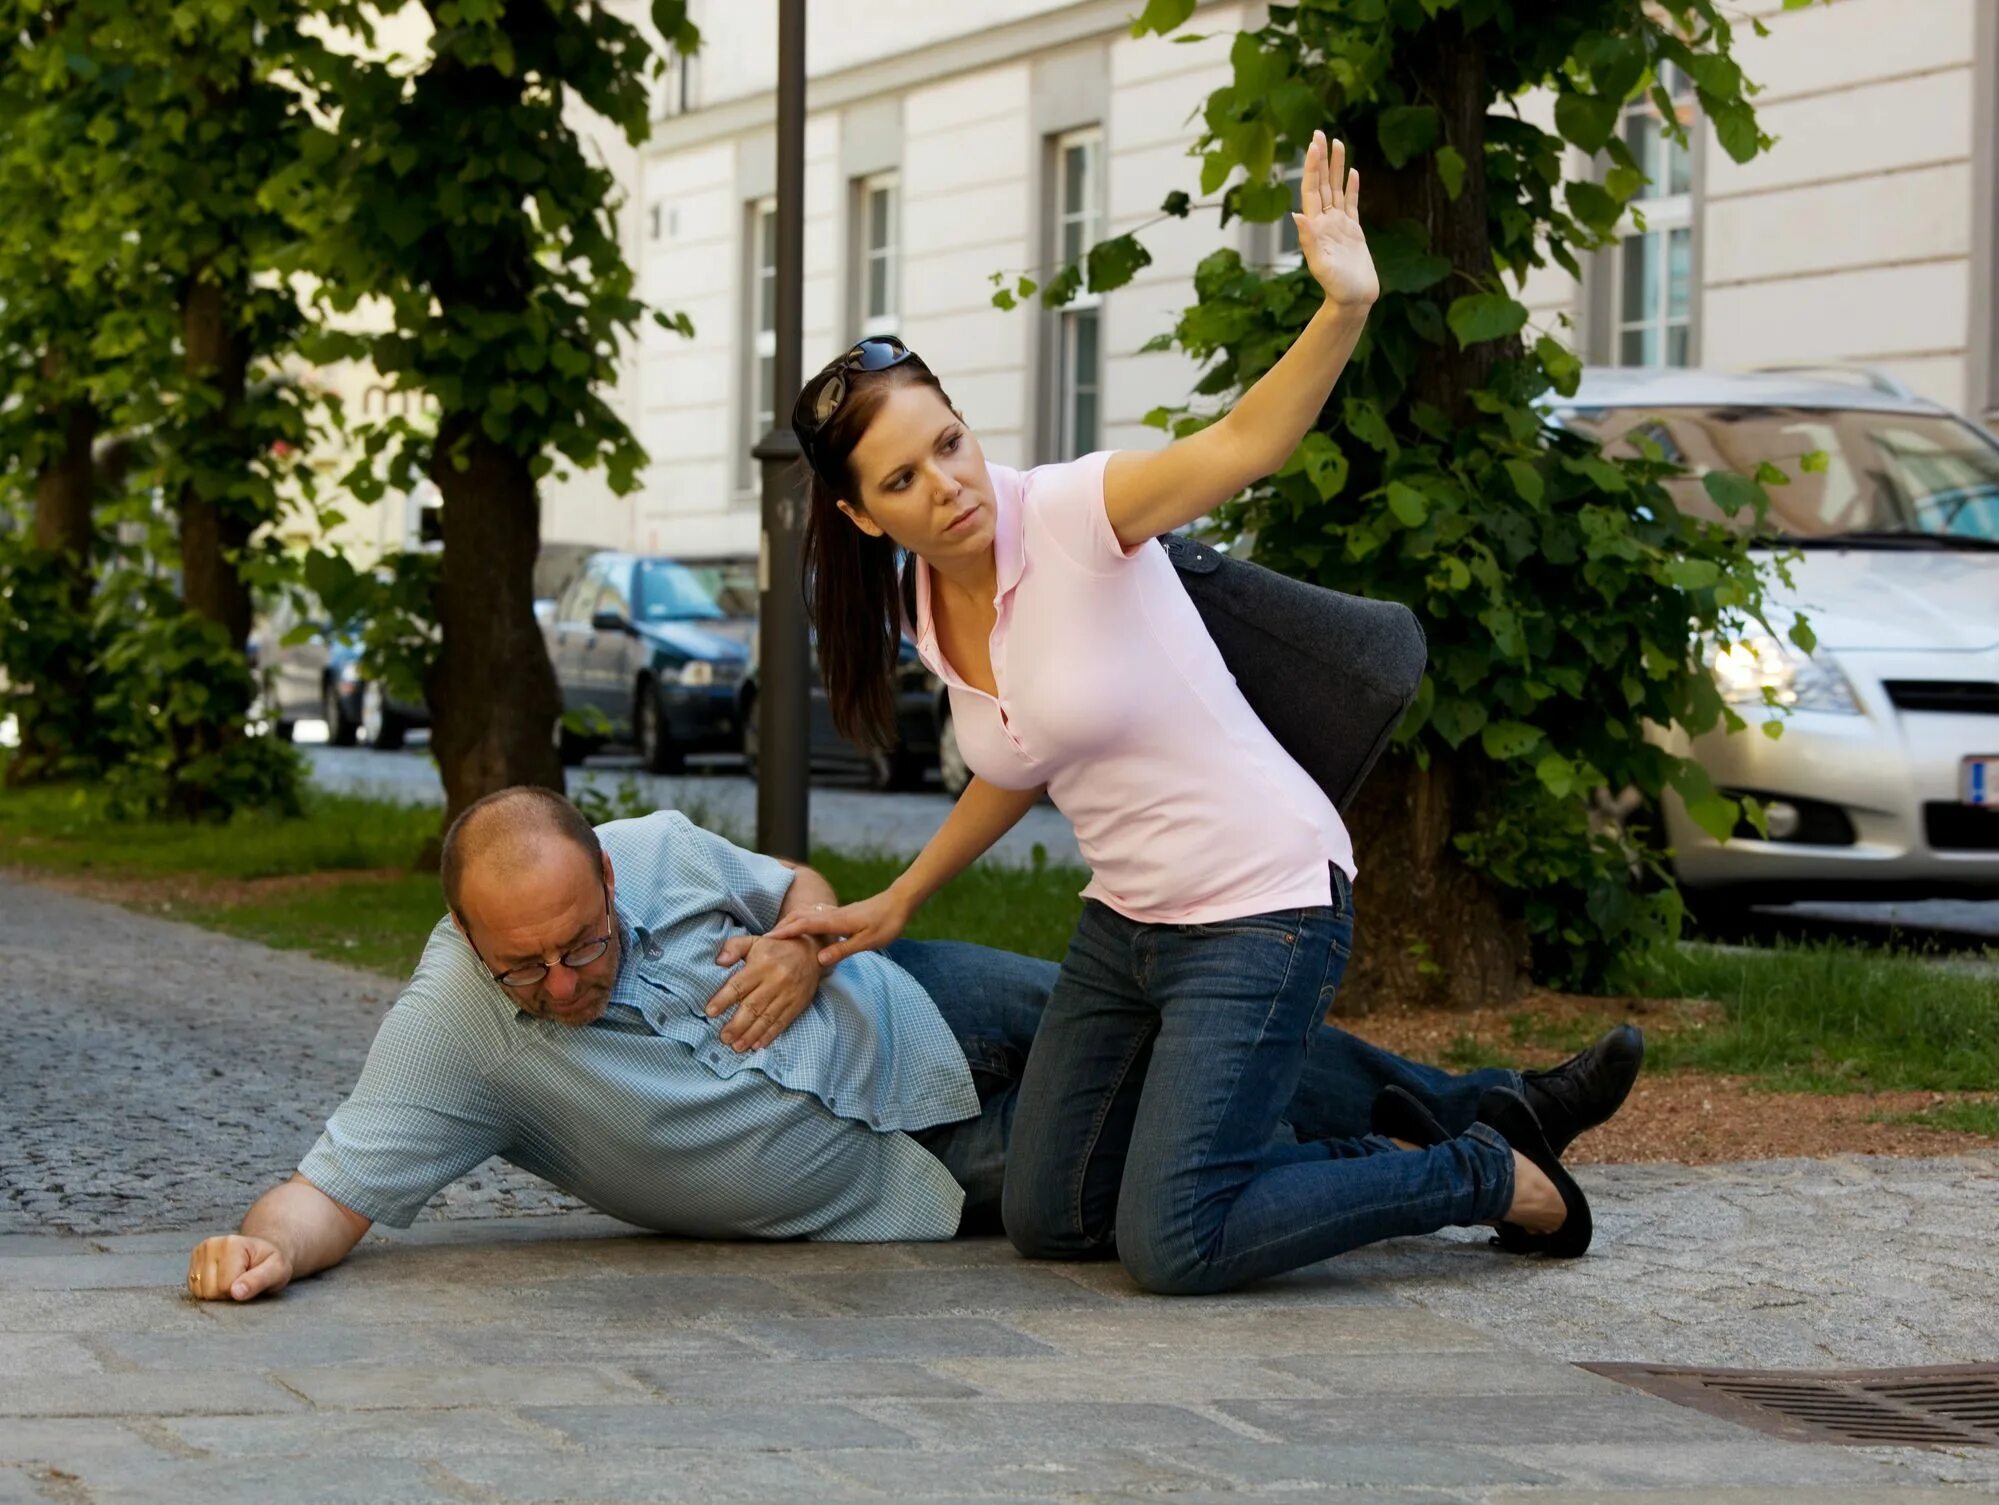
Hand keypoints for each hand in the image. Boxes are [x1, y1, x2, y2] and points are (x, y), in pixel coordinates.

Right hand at [187, 1233, 291, 1301]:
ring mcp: (199, 1252)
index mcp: (232, 1244)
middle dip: (228, 1293)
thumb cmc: (271, 1264)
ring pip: (200, 1292)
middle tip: (243, 1280)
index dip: (240, 1291)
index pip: (226, 1286)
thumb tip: (236, 1293)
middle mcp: (211, 1244)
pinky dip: (208, 1290)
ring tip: (233, 1279)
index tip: (251, 1279)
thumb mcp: (276, 1271)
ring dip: (217, 1293)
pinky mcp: (193, 1261)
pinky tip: (221, 1279)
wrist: (261, 1253)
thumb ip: (258, 1281)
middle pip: (210, 1290)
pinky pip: (194, 1289)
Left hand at [705, 933, 824, 1051]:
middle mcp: (775, 981)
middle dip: (737, 1024)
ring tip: (737, 1046)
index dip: (724, 999)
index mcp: (761, 965)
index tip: (710, 1012)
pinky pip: (782, 1022)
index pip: (739, 985)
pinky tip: (758, 1045)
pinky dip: (769, 1035)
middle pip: (753, 1006)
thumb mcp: (754, 941)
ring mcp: (787, 995)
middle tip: (724, 1038)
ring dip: (751, 1034)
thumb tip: (719, 961)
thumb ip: (734, 948)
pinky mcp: (796, 1005)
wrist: (811, 953)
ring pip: (766, 1018)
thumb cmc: (776, 949)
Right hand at [764, 889, 911, 967]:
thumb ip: (843, 950)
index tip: (766, 941)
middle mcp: (831, 914)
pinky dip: (800, 919)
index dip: (784, 933)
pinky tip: (799, 925)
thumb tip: (818, 960)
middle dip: (780, 927)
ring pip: (805, 914)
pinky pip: (813, 914)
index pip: (803, 925)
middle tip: (762, 941)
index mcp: (836, 921)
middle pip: (799, 917)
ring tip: (776, 935)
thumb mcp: (867, 942)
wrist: (898, 903)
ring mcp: (834, 912)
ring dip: (789, 922)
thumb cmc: (886, 924)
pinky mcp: (839, 913)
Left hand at [1295, 130, 1376, 309]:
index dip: (1313, 167)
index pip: (1312, 190)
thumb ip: (1309, 240)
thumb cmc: (1337, 288)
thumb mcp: (1321, 264)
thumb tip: (1297, 215)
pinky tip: (1352, 172)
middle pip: (1323, 184)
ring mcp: (1339, 226)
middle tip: (1320, 133)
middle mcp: (1326, 222)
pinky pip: (1352, 204)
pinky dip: (1351, 187)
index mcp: (1317, 227)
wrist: (1353, 301)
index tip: (1313, 144)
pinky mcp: (1353, 232)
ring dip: (1337, 167)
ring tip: (1338, 143)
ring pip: (1337, 189)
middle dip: (1322, 159)